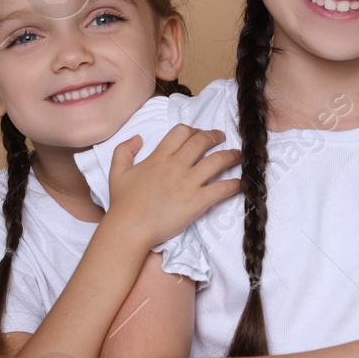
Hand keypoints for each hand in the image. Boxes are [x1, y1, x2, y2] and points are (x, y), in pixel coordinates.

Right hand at [106, 125, 242, 247]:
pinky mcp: (198, 201)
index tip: (199, 134)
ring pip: (218, 161)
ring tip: (239, 156)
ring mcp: (189, 183)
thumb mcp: (117, 171)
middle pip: (202, 141)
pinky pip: (223, 188)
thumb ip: (124, 150)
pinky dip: (235, 184)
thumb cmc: (123, 203)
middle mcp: (176, 165)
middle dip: (216, 136)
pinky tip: (242, 183)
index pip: (182, 132)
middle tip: (222, 138)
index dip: (194, 130)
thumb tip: (138, 138)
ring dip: (232, 155)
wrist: (129, 227)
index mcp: (159, 156)